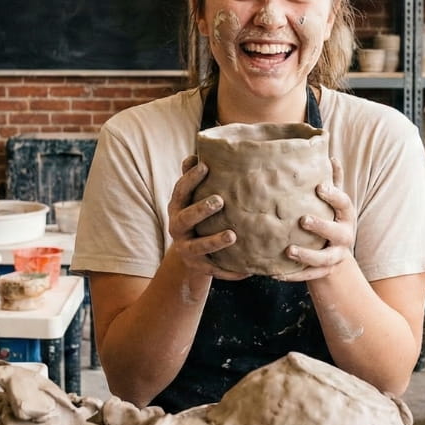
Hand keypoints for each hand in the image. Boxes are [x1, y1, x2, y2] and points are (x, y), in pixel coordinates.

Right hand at [166, 156, 248, 280]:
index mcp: (177, 208)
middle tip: (220, 200)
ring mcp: (187, 250)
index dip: (190, 178)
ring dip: (214, 241)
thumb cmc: (196, 217)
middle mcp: (178, 228)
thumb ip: (193, 180)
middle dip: (201, 210)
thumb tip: (196, 152)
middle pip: (186, 219)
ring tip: (232, 236)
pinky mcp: (200, 267)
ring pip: (199, 247)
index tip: (204, 165)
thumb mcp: (191, 199)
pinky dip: (230, 272)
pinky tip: (247, 269)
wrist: (188, 256)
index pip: (181, 191)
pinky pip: (215, 271)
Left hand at [277, 158, 356, 282]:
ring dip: (306, 255)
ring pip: (323, 258)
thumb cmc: (330, 218)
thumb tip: (328, 153)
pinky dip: (293, 275)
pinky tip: (275, 273)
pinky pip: (309, 276)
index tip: (319, 187)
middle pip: (336, 232)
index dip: (333, 195)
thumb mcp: (334, 201)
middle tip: (303, 220)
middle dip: (321, 226)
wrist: (336, 254)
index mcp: (345, 215)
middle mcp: (345, 236)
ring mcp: (335, 256)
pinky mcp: (324, 272)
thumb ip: (332, 180)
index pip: (343, 203)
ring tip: (288, 250)